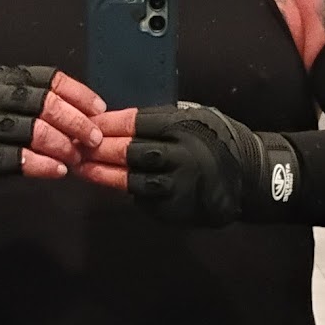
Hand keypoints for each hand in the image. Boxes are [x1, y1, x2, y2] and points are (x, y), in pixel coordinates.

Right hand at [0, 66, 104, 187]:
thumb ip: (31, 95)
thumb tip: (81, 110)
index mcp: (5, 79)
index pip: (50, 79)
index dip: (78, 94)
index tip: (99, 109)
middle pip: (45, 105)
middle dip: (76, 122)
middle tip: (93, 138)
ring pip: (34, 132)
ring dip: (62, 146)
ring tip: (76, 158)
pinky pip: (16, 159)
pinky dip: (41, 165)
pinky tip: (56, 171)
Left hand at [74, 103, 299, 225]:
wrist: (249, 178)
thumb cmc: (218, 139)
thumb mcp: (194, 116)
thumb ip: (160, 120)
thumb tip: (117, 120)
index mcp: (184, 126)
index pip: (137, 122)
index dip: (109, 123)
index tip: (88, 122)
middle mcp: (181, 155)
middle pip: (131, 151)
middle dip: (99, 148)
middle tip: (75, 145)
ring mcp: (179, 185)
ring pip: (132, 178)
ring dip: (102, 174)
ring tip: (80, 168)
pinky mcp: (176, 208)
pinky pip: (144, 197)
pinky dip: (124, 188)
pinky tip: (104, 181)